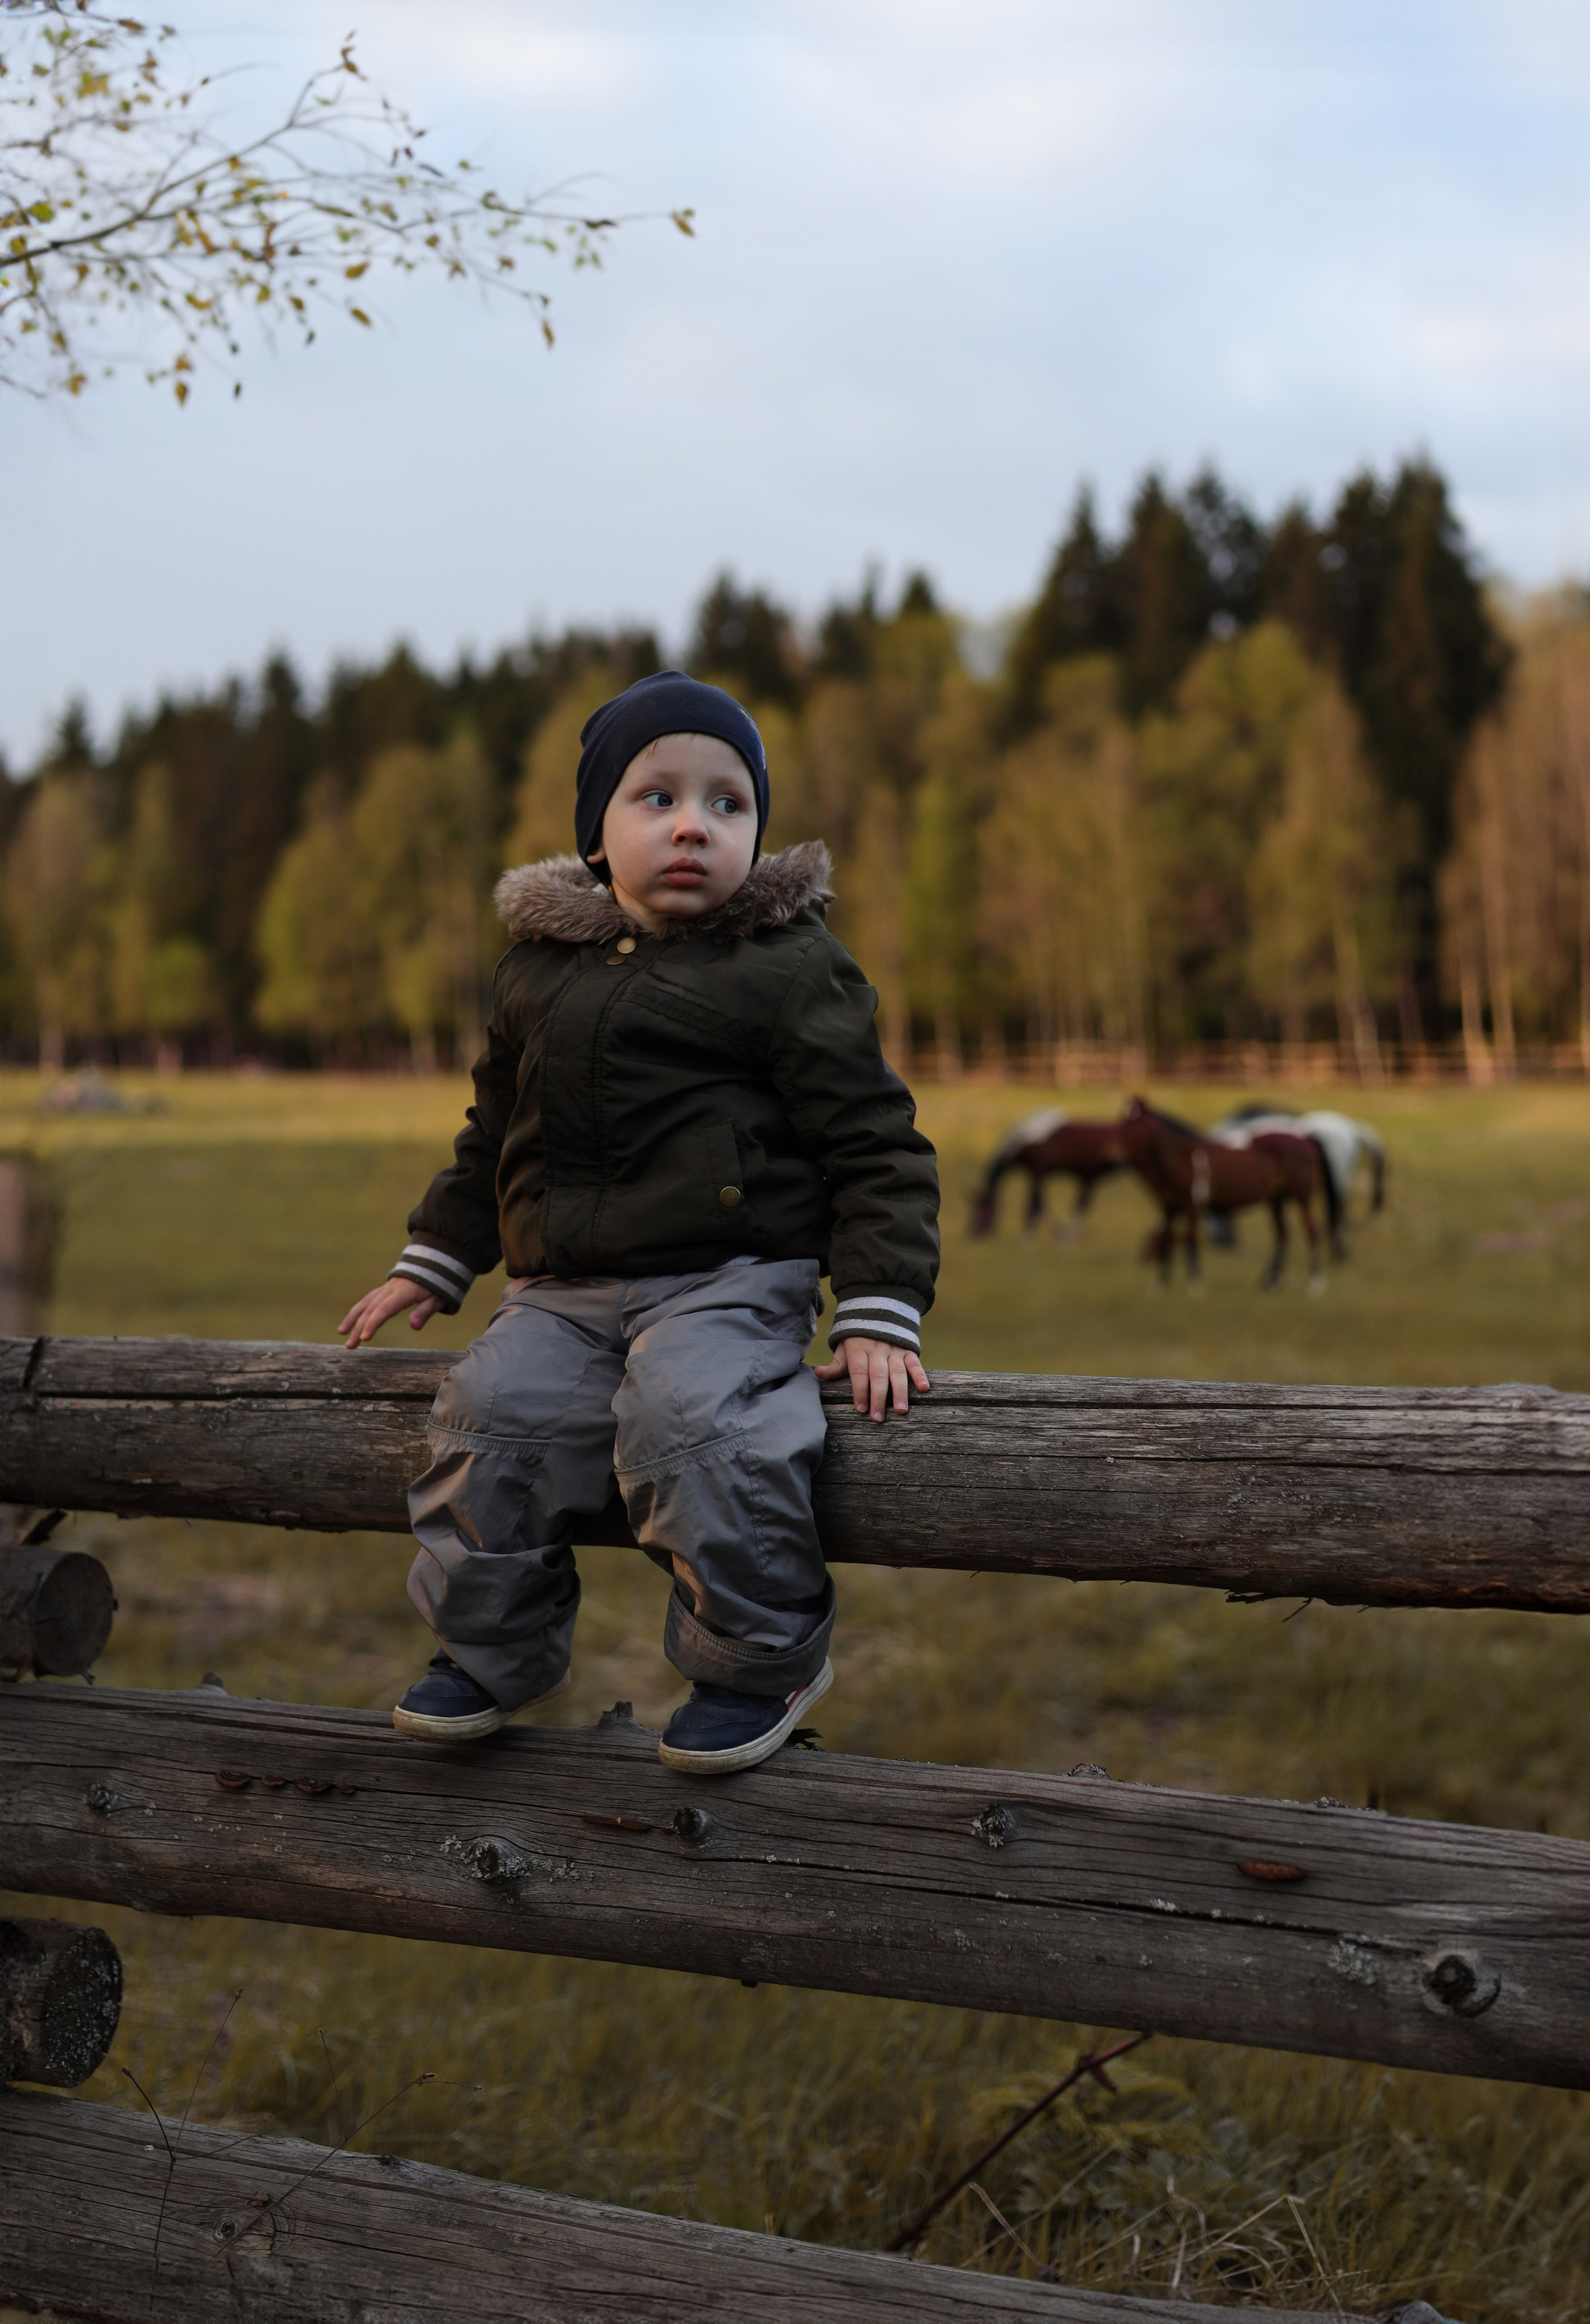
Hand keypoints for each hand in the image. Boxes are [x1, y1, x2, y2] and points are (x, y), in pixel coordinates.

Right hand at [338, 1277, 441, 1346]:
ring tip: (341, 1332)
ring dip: (352, 1318)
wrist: (433, 1263)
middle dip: (358, 1327)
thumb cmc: (438, 1285)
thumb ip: (425, 1311)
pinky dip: (358, 1310)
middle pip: (371, 1309)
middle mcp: (390, 1289)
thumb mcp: (438, 1298)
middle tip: (350, 1346)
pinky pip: (368, 1300)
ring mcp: (385, 1288)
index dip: (373, 1323)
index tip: (364, 1338)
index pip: (384, 1309)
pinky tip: (351, 1321)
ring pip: (365, 1303)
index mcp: (404, 1292)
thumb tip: (414, 1326)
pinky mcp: (384, 1290)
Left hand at [813, 1335, 930, 1422]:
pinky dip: (920, 1375)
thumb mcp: (843, 1347)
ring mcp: (894, 1350)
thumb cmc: (856, 1339)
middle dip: (878, 1397)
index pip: (859, 1372)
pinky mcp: (908, 1350)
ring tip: (901, 1410)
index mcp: (859, 1349)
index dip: (860, 1390)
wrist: (877, 1313)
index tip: (861, 1409)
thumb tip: (818, 1373)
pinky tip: (924, 1388)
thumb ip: (835, 1364)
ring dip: (900, 1391)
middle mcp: (877, 1350)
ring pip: (897, 1372)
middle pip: (878, 1375)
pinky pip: (915, 1363)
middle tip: (878, 1418)